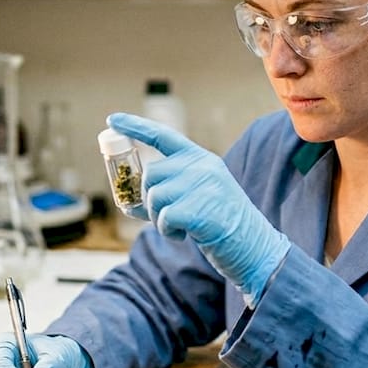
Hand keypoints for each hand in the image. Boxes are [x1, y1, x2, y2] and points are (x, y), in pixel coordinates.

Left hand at [108, 112, 290, 300]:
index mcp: (201, 159)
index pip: (162, 136)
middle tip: (167, 218)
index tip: (112, 119)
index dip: (135, 126)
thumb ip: (168, 192)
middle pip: (151, 174)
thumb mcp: (196, 198)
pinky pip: (163, 217)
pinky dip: (167, 231)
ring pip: (154, 196)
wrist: (254, 247)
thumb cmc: (221, 225)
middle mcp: (202, 166)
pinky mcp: (199, 208)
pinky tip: (185, 235)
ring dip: (158, 218)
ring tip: (181, 227)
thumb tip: (128, 201)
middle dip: (150, 200)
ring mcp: (202, 185)